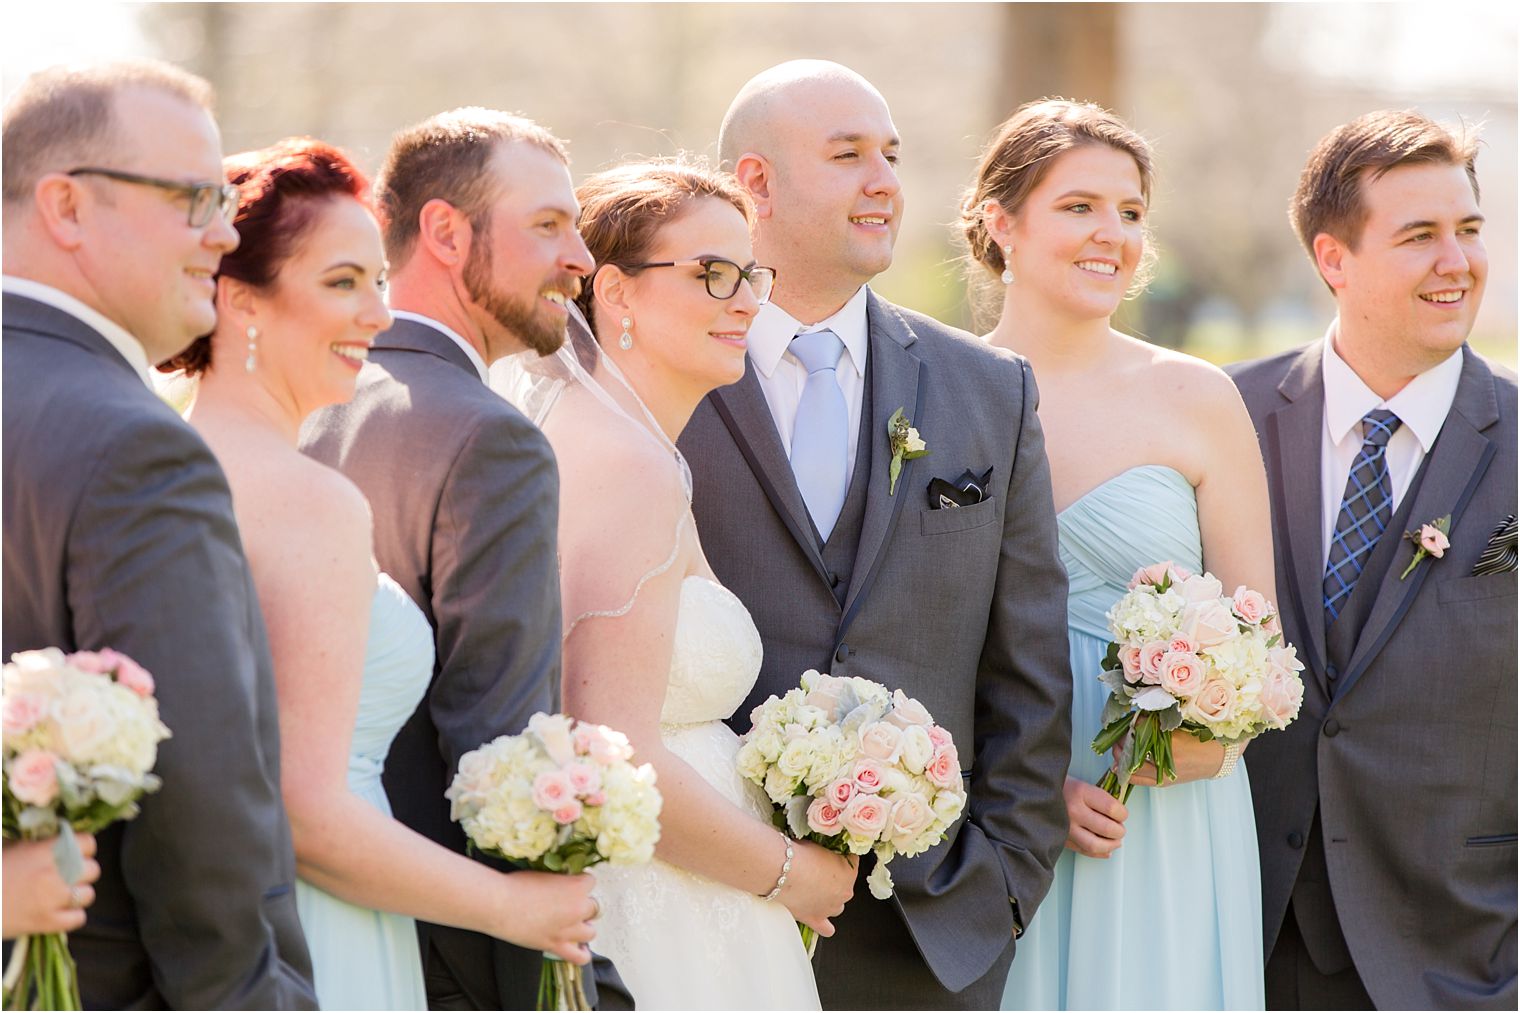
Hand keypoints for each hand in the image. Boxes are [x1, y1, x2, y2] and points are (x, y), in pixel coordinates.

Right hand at [2, 833, 99, 937]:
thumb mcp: (14, 846)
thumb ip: (42, 842)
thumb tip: (64, 837)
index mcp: (46, 850)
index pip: (88, 843)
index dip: (82, 849)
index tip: (73, 854)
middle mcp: (54, 873)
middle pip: (92, 870)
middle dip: (81, 873)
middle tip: (64, 877)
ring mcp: (52, 899)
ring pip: (88, 895)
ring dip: (77, 895)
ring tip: (59, 896)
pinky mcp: (46, 923)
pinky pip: (78, 919)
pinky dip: (70, 917)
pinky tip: (56, 912)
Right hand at [490, 870, 597, 964]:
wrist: (500, 904)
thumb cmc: (517, 885)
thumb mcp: (545, 874)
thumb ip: (561, 881)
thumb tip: (564, 885)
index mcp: (576, 887)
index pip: (591, 882)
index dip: (580, 883)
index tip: (570, 885)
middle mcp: (578, 908)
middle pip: (594, 907)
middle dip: (582, 905)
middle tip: (567, 905)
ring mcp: (569, 930)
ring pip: (591, 932)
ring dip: (583, 927)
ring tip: (570, 924)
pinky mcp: (557, 946)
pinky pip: (581, 957)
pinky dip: (582, 953)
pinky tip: (577, 947)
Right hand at [777, 839, 857, 936]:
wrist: (782, 870)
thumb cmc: (800, 856)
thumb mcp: (820, 846)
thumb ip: (827, 853)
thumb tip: (823, 854)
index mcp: (849, 873)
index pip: (851, 862)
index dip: (839, 857)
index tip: (829, 855)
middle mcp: (844, 893)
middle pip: (844, 886)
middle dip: (834, 879)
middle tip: (817, 870)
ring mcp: (830, 908)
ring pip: (836, 906)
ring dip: (829, 899)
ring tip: (814, 890)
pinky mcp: (815, 919)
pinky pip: (826, 929)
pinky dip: (824, 925)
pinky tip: (819, 917)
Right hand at [1064, 776, 1126, 857]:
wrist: (1033, 792)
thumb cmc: (1061, 786)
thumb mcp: (1082, 784)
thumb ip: (1100, 799)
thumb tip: (1119, 816)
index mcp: (1080, 792)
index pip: (1112, 809)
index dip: (1122, 813)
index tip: (1122, 813)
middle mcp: (1073, 811)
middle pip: (1107, 829)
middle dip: (1119, 831)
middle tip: (1119, 828)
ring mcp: (1066, 828)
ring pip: (1096, 845)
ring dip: (1111, 845)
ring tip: (1115, 840)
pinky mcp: (1061, 839)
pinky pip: (1084, 851)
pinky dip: (1099, 853)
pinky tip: (1105, 849)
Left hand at [1119, 732, 1241, 786]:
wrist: (1218, 758)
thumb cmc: (1202, 738)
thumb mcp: (1182, 725)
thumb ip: (1159, 721)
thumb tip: (1137, 717)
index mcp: (1173, 746)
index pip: (1141, 734)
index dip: (1131, 726)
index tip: (1128, 720)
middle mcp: (1167, 764)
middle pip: (1132, 754)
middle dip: (1120, 743)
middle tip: (1117, 734)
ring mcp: (1164, 776)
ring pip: (1132, 770)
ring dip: (1120, 758)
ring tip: (1116, 748)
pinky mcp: (1164, 783)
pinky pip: (1139, 781)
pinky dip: (1127, 772)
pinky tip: (1119, 765)